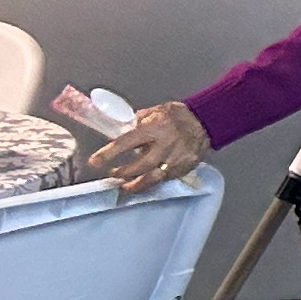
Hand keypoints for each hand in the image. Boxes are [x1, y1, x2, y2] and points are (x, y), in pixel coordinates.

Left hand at [88, 102, 209, 194]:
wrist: (206, 121)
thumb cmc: (176, 115)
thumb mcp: (153, 112)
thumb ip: (135, 124)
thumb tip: (118, 133)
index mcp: (155, 128)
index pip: (127, 142)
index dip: (109, 153)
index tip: (94, 162)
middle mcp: (165, 145)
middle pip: (140, 166)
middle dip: (123, 172)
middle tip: (112, 173)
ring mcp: (177, 158)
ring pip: (153, 178)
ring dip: (136, 185)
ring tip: (126, 187)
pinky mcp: (185, 167)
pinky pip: (165, 178)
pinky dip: (153, 181)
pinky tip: (145, 181)